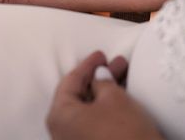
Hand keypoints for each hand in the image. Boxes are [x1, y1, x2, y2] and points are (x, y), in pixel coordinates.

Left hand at [46, 52, 162, 139]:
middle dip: (100, 78)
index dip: (88, 65)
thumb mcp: (113, 98)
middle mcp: (62, 132)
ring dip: (106, 92)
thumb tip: (98, 78)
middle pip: (80, 96)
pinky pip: (96, 123)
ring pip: (90, 110)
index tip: (101, 54)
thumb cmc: (123, 132)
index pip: (70, 82)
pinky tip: (123, 97)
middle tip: (117, 63)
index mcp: (59, 116)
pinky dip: (108, 109)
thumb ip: (102, 82)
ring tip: (125, 76)